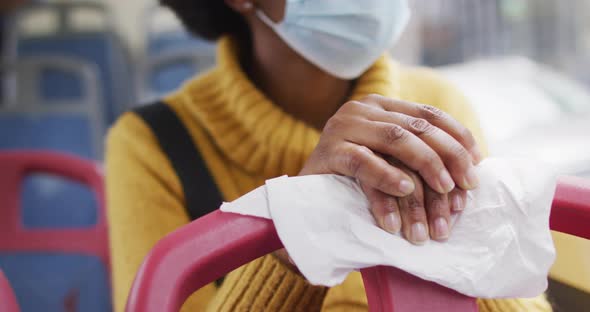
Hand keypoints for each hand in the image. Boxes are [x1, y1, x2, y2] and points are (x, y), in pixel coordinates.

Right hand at [300, 94, 481, 242]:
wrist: (307, 194)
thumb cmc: (355, 178)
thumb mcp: (390, 158)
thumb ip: (418, 150)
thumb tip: (472, 161)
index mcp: (381, 105)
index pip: (429, 114)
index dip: (458, 137)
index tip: (478, 163)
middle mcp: (362, 108)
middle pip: (418, 126)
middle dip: (450, 155)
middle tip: (468, 184)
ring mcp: (343, 127)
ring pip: (396, 138)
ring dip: (426, 164)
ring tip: (445, 190)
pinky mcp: (328, 151)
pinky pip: (363, 161)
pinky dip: (387, 175)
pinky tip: (405, 189)